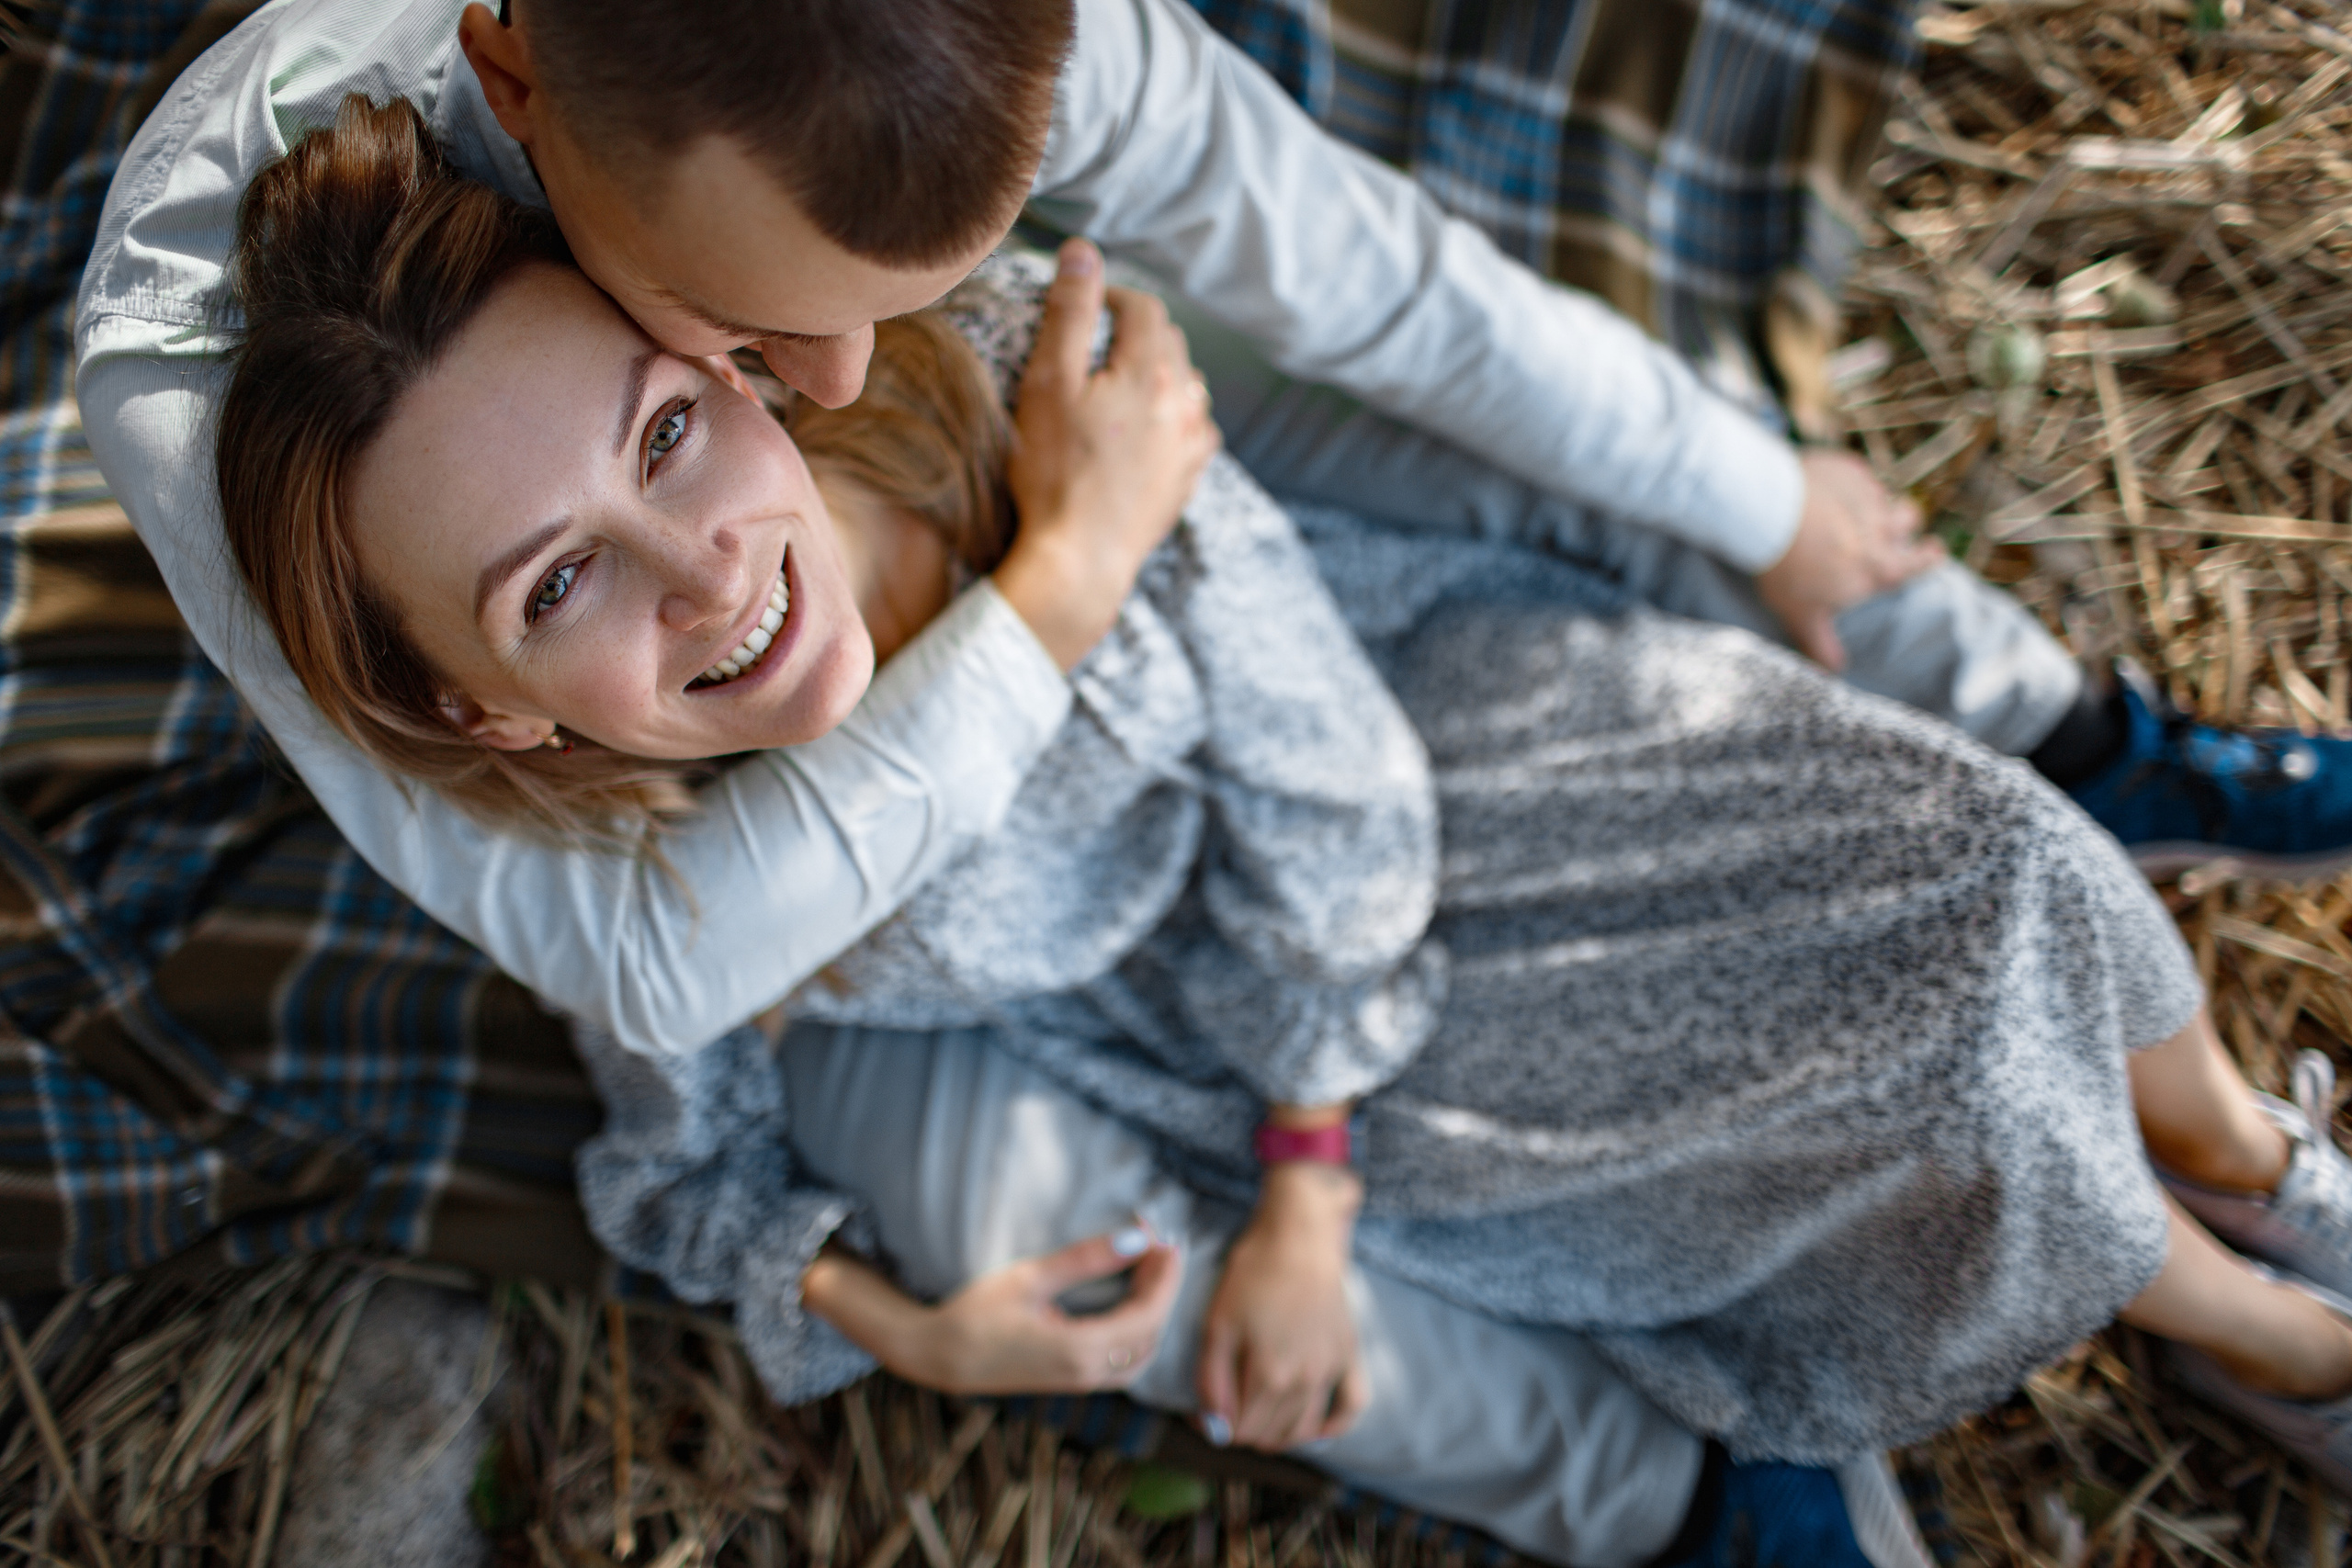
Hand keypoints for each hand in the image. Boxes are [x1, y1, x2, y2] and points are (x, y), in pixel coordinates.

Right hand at [802, 1230, 1181, 1395]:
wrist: (941, 1357)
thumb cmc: (977, 1313)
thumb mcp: (1030, 1277)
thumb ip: (1086, 1260)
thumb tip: (1137, 1240)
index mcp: (1079, 1350)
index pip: (1147, 1314)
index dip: (1165, 1276)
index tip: (1168, 1239)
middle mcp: (1088, 1373)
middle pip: (1151, 1332)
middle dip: (1164, 1286)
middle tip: (1161, 1243)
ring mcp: (1083, 1382)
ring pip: (1143, 1351)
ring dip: (1155, 1310)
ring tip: (1151, 1266)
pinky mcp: (1075, 1381)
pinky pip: (1127, 1361)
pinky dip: (1140, 1329)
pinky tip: (1133, 1298)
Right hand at [994, 238, 1221, 669]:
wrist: (1079, 560)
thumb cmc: (1054, 473)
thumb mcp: (1048, 383)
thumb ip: (1069, 313)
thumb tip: (1083, 251)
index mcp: (1152, 372)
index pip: (1144, 307)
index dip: (1114, 298)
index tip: (1085, 308)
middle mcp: (1186, 404)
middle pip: (1170, 343)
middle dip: (1136, 333)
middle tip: (1093, 346)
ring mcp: (1192, 446)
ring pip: (1186, 386)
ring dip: (1157, 375)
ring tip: (1115, 389)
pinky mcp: (1188, 480)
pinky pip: (1192, 430)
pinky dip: (1171, 418)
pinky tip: (1140, 433)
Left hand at [1197, 1162, 1367, 1449]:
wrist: (1300, 1235)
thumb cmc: (1253, 1273)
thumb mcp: (1218, 1323)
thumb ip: (1212, 1381)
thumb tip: (1212, 1425)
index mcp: (1270, 1375)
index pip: (1239, 1430)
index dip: (1215, 1427)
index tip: (1202, 1413)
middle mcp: (1305, 1382)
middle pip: (1270, 1434)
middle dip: (1242, 1430)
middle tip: (1226, 1410)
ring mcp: (1332, 1370)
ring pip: (1304, 1429)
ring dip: (1278, 1434)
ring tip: (1258, 1418)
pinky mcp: (1350, 1355)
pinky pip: (1351, 1406)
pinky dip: (1333, 1426)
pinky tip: (1314, 1429)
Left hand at [1755, 450, 1945, 671]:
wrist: (1770, 512)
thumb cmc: (1787, 568)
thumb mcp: (1801, 613)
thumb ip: (1820, 642)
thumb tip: (1834, 671)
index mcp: (1879, 565)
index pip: (1919, 562)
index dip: (1928, 558)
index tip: (1934, 552)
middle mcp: (1882, 528)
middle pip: (1908, 521)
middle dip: (1906, 526)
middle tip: (1899, 528)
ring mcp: (1866, 495)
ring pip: (1886, 497)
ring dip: (1879, 504)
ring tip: (1861, 510)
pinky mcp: (1846, 470)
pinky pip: (1857, 475)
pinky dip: (1849, 484)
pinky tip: (1829, 489)